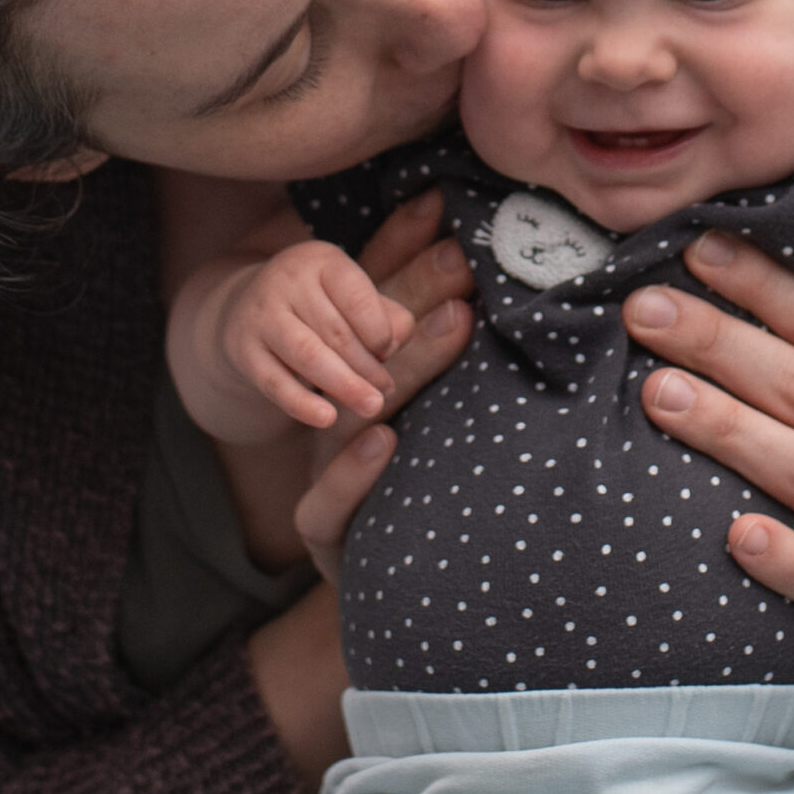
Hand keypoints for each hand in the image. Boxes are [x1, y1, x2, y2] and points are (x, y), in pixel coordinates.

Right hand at [223, 242, 416, 427]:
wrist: (248, 308)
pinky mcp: (243, 349)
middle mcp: (287, 280)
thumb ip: (388, 318)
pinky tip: (326, 418)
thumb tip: (393, 346)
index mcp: (322, 261)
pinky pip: (275, 382)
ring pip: (308, 354)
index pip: (357, 297)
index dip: (379, 332)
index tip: (387, 353)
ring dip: (344, 385)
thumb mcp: (355, 299)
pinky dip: (301, 403)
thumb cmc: (320, 307)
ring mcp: (261, 314)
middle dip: (367, 367)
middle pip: (336, 332)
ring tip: (370, 406)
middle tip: (383, 393)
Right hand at [290, 192, 474, 579]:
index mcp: (359, 375)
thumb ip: (428, 318)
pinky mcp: (323, 529)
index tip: (456, 213)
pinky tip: (386, 438)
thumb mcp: (414, 391)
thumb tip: (460, 219)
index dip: (412, 258)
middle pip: (370, 347)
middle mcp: (341, 411)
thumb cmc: (411, 477)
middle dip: (418, 297)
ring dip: (404, 369)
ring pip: (351, 411)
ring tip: (453, 326)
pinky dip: (351, 471)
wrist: (381, 580)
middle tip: (470, 257)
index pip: (379, 305)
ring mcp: (326, 467)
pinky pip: (324, 503)